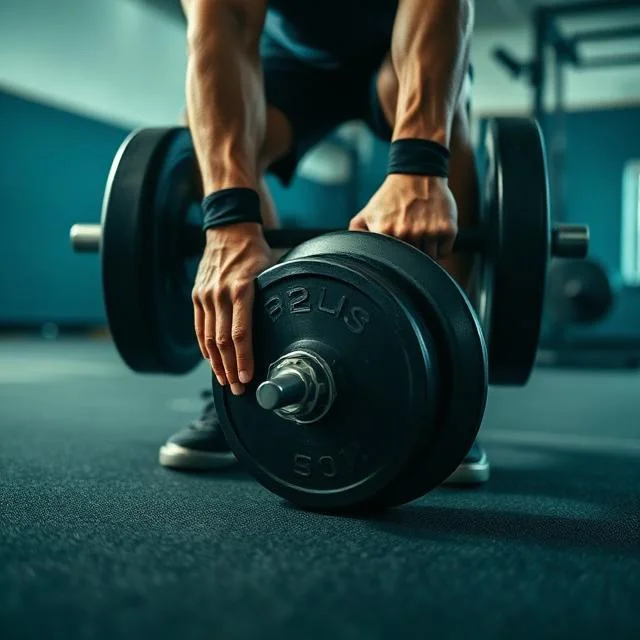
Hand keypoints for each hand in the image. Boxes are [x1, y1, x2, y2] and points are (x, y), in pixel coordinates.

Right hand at [192, 223, 272, 394]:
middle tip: (238, 390)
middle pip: (223, 342)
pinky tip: (212, 361)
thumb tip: (289, 324)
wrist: (228, 230)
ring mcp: (206, 296)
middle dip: (231, 369)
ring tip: (225, 381)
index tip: (248, 378)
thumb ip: (273, 297)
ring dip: (217, 364)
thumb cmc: (256, 252)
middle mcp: (220, 295)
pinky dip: (205, 348)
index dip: (243, 360)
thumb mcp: (271, 270)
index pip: (240, 334)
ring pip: (209, 339)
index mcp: (242, 289)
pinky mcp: (197, 296)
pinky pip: (199, 328)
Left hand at [349, 174, 457, 258]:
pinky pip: (444, 252)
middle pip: (411, 264)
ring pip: (429, 259)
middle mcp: (407, 234)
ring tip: (421, 234)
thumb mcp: (367, 213)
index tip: (393, 253)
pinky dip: (441, 247)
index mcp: (385, 232)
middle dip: (410, 256)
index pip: (391, 263)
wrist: (418, 174)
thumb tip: (350, 252)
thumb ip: (356, 233)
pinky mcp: (447, 229)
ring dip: (426, 252)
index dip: (394, 261)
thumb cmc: (390, 197)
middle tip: (409, 240)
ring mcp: (429, 232)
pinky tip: (433, 231)